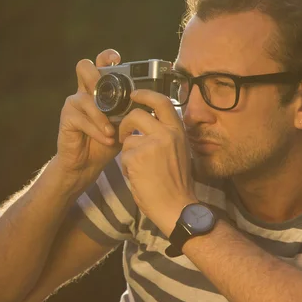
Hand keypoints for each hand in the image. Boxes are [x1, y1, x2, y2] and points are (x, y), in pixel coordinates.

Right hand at [53, 49, 122, 186]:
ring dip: (102, 116)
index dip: (107, 57)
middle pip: (83, 67)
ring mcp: (74, 103)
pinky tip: (106, 139)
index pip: (100, 63)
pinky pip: (83, 119)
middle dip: (97, 77)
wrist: (87, 163)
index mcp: (99, 88)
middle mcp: (84, 91)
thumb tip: (151, 100)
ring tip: (112, 131)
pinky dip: (97, 130)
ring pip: (86, 98)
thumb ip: (131, 109)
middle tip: (109, 95)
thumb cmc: (107, 140)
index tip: (118, 60)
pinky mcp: (67, 117)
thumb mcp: (124, 123)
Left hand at [117, 89, 196, 236]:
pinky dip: (125, 167)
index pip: (161, 102)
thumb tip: (148, 125)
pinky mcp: (137, 158)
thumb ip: (165, 136)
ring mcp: (151, 145)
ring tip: (137, 168)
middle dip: (124, 123)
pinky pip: (122, 156)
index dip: (145, 94)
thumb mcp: (178, 151)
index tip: (134, 94)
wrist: (176, 206)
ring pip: (127, 139)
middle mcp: (166, 134)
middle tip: (122, 134)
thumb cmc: (176, 183)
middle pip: (136, 115)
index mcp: (178, 131)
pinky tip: (136, 177)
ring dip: (127, 153)